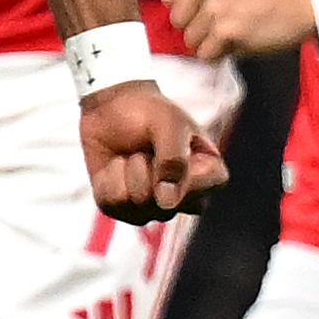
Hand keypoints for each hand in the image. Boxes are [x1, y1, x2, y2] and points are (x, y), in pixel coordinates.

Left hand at [76, 76, 225, 217]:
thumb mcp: (170, 123)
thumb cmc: (149, 113)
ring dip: (127, 169)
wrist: (110, 108)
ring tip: (133, 154)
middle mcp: (185, 200)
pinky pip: (112, 202)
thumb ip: (175, 159)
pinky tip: (116, 165)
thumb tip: (168, 203)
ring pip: (136, 202)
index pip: (203, 188)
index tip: (175, 139)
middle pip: (164, 203)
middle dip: (148, 166)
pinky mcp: (122, 211)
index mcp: (209, 176)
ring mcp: (153, 209)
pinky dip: (108, 177)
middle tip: (149, 146)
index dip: (179, 165)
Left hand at [160, 0, 318, 59]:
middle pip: (177, 18)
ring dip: (207, 40)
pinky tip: (234, 41)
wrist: (300, 1)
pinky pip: (205, 53)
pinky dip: (218, 53)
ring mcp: (219, 7)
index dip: (181, 2)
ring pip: (190, 38)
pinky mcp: (229, 32)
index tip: (200, 3)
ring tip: (229, 28)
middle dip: (194, 23)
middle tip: (219, 18)